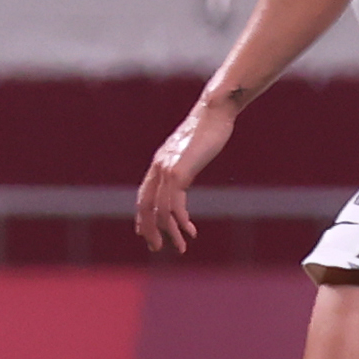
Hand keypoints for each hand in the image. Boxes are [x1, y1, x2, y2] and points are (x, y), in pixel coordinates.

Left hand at [133, 92, 234, 257]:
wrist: (214, 111)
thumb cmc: (209, 127)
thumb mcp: (192, 149)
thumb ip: (184, 163)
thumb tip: (184, 174)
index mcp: (160, 162)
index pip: (144, 195)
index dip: (143, 216)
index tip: (145, 233)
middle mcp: (159, 167)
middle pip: (146, 205)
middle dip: (150, 229)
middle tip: (156, 248)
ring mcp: (167, 169)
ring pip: (161, 209)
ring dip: (170, 231)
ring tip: (180, 247)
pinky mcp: (179, 172)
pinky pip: (174, 204)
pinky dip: (180, 221)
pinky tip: (189, 230)